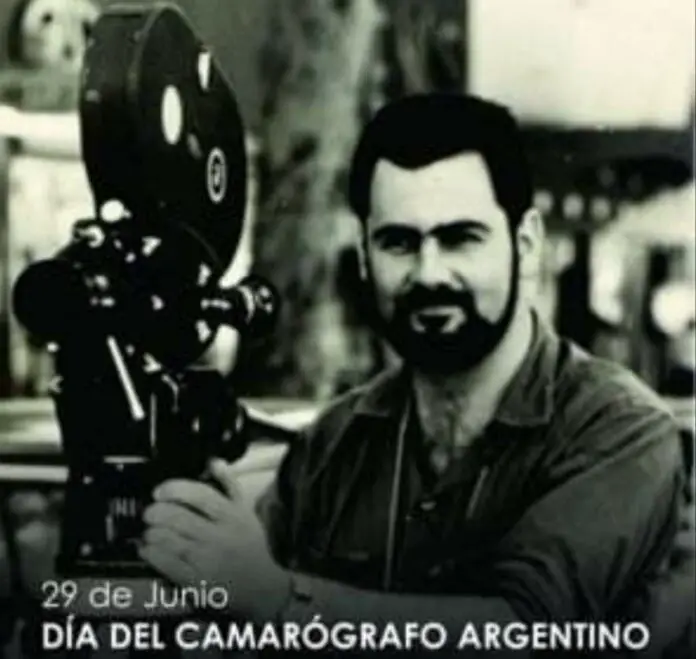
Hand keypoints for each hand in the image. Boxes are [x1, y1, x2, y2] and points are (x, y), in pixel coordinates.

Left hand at [139, 459, 289, 620]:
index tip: (160, 491)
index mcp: (232, 515)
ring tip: (149, 531)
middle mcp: (220, 536)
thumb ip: (229, 484)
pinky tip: (148, 550)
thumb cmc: (250, 545)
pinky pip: (168, 565)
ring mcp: (208, 560)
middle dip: (156, 513)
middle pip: (179, 518)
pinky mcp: (198, 582)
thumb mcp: (246, 511)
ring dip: (153, 533)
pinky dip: (153, 555)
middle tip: (149, 513)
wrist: (262, 587)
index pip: (199, 495)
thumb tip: (214, 461)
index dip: (174, 489)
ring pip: (171, 541)